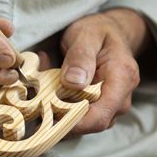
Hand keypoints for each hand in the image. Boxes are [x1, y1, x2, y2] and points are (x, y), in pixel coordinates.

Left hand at [39, 9, 151, 134]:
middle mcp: (121, 98)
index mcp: (122, 79)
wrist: (107, 33)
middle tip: (35, 101)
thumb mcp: (86, 35)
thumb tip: (74, 82)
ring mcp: (111, 106)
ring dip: (58, 112)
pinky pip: (79, 116)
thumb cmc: (97, 31)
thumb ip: (80, 57)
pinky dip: (60, 108)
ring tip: (41, 90)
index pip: (100, 117)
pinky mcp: (99, 108)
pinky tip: (48, 92)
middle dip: (61, 117)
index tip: (47, 118)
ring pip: (82, 122)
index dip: (73, 124)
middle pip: (90, 124)